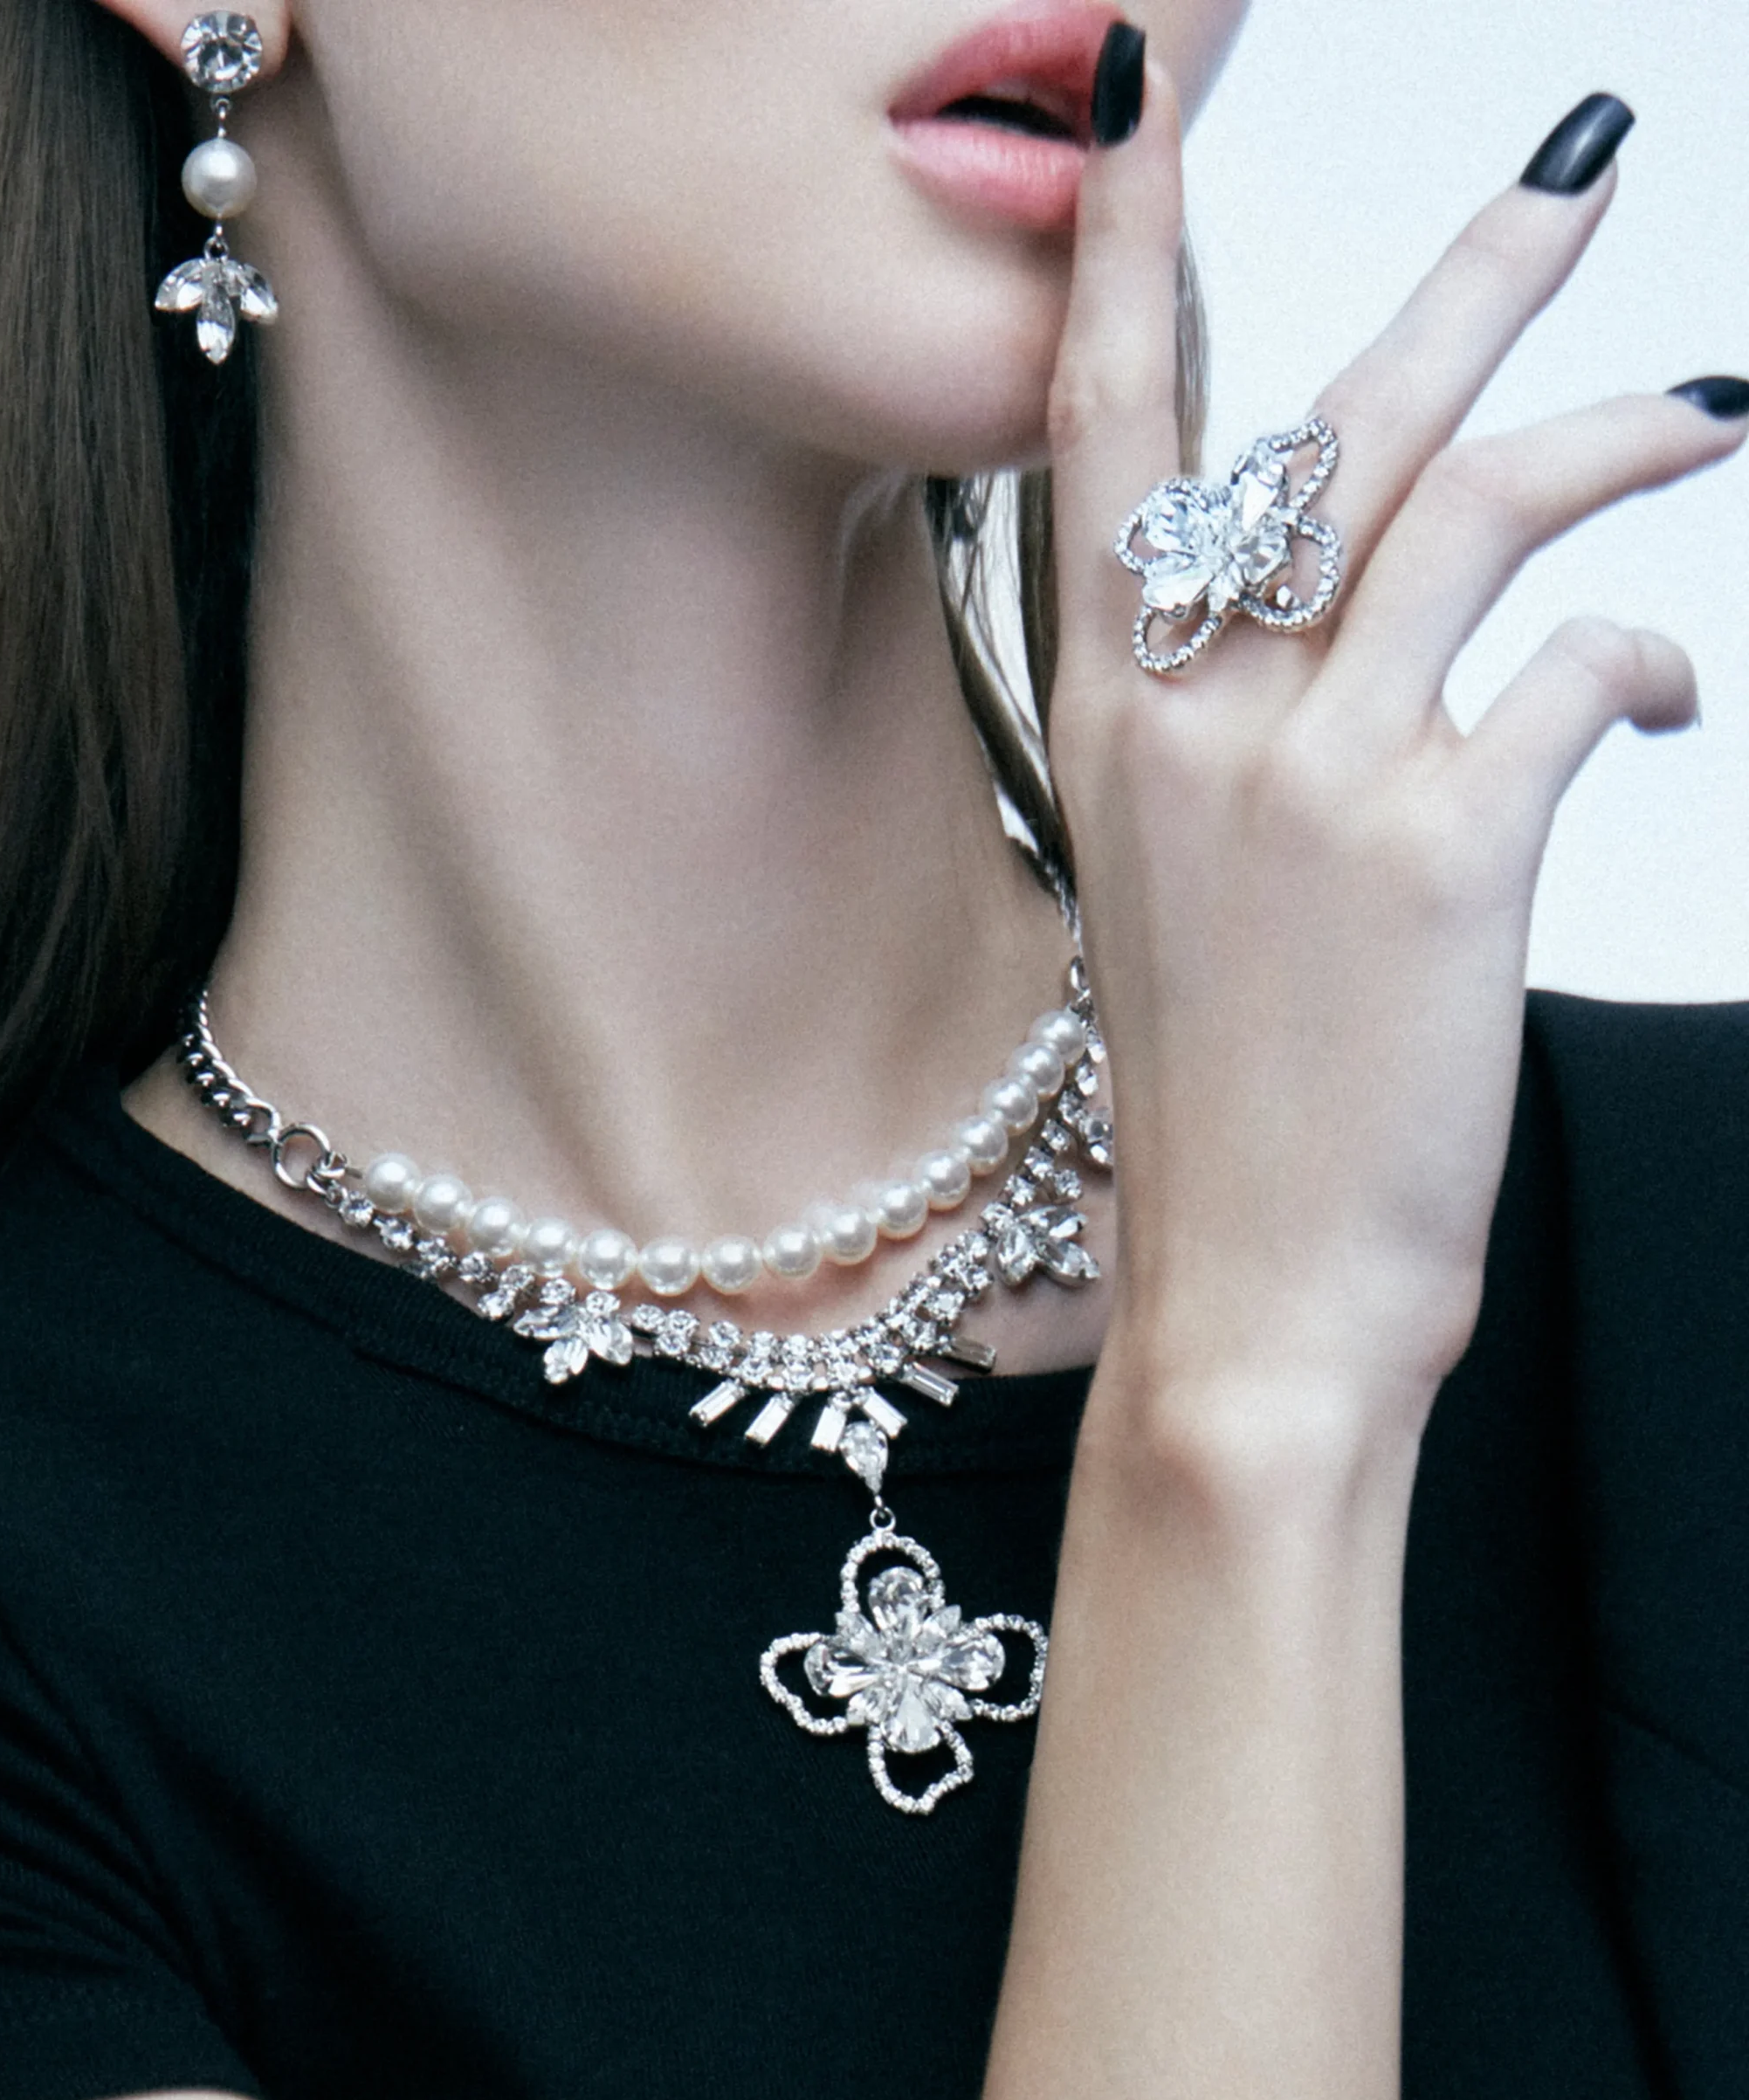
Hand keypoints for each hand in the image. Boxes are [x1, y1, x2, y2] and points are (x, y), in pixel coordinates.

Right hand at [1048, 71, 1745, 1437]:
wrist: (1250, 1290)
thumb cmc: (1223, 1098)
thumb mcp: (1174, 886)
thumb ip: (1223, 726)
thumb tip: (1344, 606)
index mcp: (1109, 719)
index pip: (1102, 429)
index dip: (1130, 244)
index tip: (1151, 85)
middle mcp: (1193, 717)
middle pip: (1331, 423)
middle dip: (1466, 279)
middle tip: (1576, 171)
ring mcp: (1310, 777)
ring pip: (1469, 506)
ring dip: (1609, 427)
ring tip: (1707, 400)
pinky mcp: (1440, 849)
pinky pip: (1576, 671)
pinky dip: (1641, 659)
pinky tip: (1661, 695)